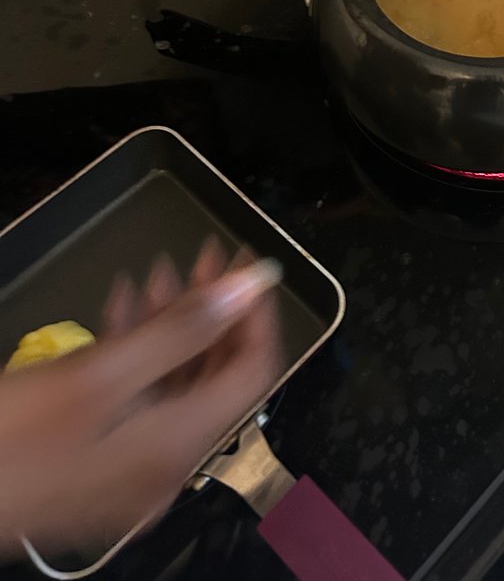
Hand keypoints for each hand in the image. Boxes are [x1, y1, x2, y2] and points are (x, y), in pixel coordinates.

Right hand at [0, 244, 279, 558]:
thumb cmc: (8, 440)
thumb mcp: (99, 374)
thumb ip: (184, 329)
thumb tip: (254, 284)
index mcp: (177, 447)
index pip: (251, 371)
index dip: (254, 313)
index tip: (245, 265)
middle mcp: (163, 466)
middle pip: (214, 376)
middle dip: (214, 310)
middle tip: (204, 256)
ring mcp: (129, 471)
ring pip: (173, 384)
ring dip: (173, 325)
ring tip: (161, 270)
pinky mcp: (95, 465)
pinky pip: (137, 401)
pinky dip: (137, 353)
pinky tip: (122, 307)